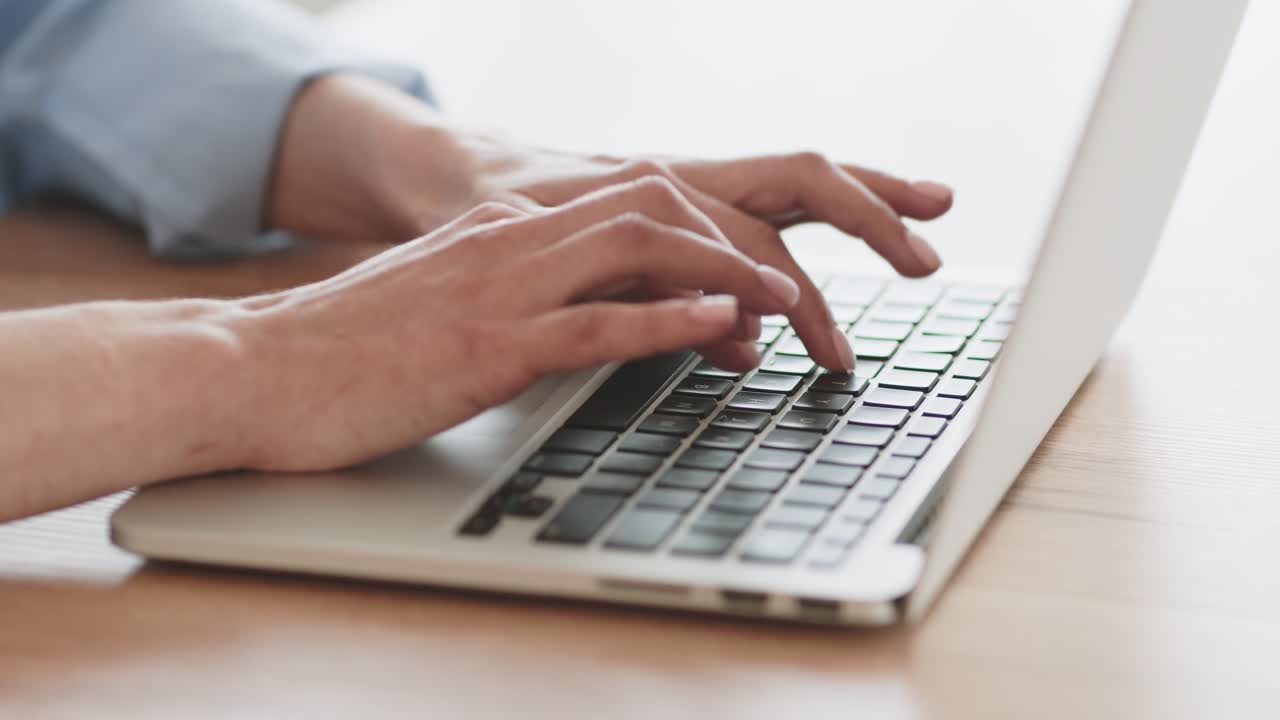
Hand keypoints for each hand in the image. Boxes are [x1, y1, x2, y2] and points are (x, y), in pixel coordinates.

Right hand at [236, 198, 799, 471]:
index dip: (698, 237)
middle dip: (730, 243)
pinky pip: (596, 321)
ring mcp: (499, 288)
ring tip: (781, 305)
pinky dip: (666, 319)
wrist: (252, 370)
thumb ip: (507, 300)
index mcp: (499, 229)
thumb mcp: (440, 307)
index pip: (625, 207)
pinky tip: (716, 327)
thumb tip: (571, 323)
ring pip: (638, 248)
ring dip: (722, 273)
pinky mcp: (486, 346)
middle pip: (650, 208)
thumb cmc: (342, 352)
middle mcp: (508, 240)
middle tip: (786, 291)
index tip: (739, 280)